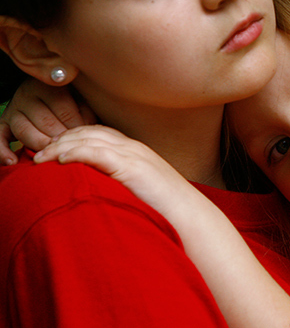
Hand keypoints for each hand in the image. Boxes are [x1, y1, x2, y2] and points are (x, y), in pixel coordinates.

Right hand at [0, 79, 95, 163]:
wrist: (45, 100)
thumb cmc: (71, 103)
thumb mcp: (80, 100)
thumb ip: (86, 111)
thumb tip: (91, 131)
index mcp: (48, 85)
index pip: (64, 108)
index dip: (78, 126)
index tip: (87, 138)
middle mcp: (27, 95)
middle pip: (45, 122)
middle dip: (61, 139)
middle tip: (73, 150)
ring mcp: (13, 111)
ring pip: (24, 131)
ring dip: (41, 146)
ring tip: (53, 156)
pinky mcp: (2, 125)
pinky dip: (3, 151)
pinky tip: (13, 162)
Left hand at [34, 125, 191, 217]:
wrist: (190, 218)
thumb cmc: (166, 211)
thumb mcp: (140, 190)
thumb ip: (121, 183)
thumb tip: (98, 192)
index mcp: (136, 151)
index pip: (98, 133)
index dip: (72, 138)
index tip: (51, 151)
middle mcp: (134, 147)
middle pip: (89, 131)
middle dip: (61, 139)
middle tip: (39, 153)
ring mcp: (135, 155)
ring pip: (90, 138)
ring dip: (61, 145)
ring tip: (42, 157)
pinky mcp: (133, 167)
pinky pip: (98, 152)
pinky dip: (76, 152)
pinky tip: (61, 160)